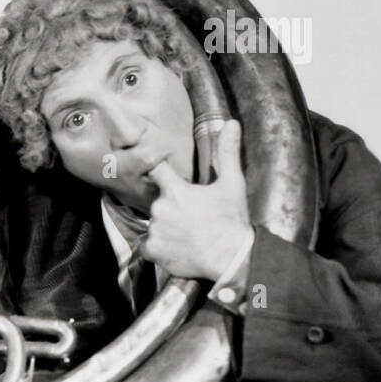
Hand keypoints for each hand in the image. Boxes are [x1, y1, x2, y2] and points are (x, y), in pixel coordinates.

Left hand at [142, 119, 253, 280]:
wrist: (231, 258)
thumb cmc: (232, 220)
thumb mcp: (232, 184)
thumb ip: (227, 152)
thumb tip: (231, 123)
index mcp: (175, 190)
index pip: (154, 169)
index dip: (156, 168)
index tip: (158, 171)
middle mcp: (160, 208)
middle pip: (159, 202)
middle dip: (172, 208)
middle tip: (192, 218)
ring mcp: (155, 230)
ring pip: (155, 224)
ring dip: (166, 228)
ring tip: (188, 235)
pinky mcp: (153, 250)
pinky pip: (148, 246)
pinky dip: (158, 247)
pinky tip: (177, 248)